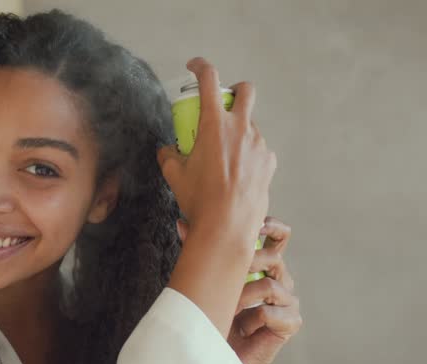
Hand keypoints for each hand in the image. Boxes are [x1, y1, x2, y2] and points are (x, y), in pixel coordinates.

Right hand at [158, 57, 276, 245]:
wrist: (227, 226)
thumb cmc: (200, 200)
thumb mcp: (175, 176)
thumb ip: (169, 157)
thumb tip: (167, 152)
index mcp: (214, 124)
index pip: (209, 80)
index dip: (200, 67)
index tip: (194, 66)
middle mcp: (240, 128)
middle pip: (245, 91)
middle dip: (234, 91)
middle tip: (222, 106)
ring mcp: (258, 143)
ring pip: (250, 124)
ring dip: (238, 130)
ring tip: (223, 157)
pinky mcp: (268, 161)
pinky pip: (258, 148)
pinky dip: (247, 154)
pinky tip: (236, 173)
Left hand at [177, 216, 302, 363]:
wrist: (219, 354)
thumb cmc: (214, 315)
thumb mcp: (206, 279)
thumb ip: (200, 251)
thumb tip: (181, 222)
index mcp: (266, 266)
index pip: (279, 237)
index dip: (273, 227)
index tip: (257, 224)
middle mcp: (281, 280)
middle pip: (274, 258)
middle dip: (246, 264)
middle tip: (226, 280)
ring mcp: (288, 301)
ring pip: (268, 285)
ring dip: (242, 298)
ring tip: (229, 310)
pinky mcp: (291, 322)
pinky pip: (269, 311)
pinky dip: (251, 319)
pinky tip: (245, 329)